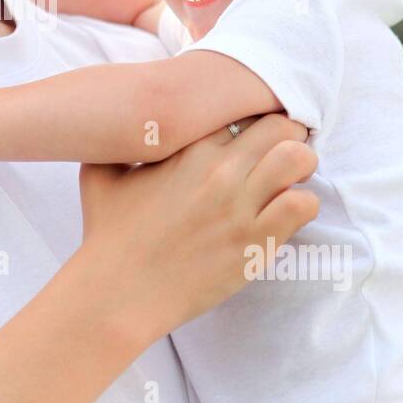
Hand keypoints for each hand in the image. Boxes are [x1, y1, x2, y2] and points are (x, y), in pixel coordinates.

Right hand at [76, 112, 318, 345]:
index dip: (251, 121)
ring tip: (290, 179)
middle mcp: (218, 171)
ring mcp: (239, 207)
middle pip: (279, 127)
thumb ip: (116, 142)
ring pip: (298, 159)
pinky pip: (302, 205)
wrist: (118, 292)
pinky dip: (303, 204)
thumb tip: (123, 126)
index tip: (251, 135)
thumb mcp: (100, 174)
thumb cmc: (107, 234)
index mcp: (188, 149)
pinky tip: (286, 213)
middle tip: (280, 153)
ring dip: (302, 165)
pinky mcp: (254, 242)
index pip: (241, 111)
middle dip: (287, 136)